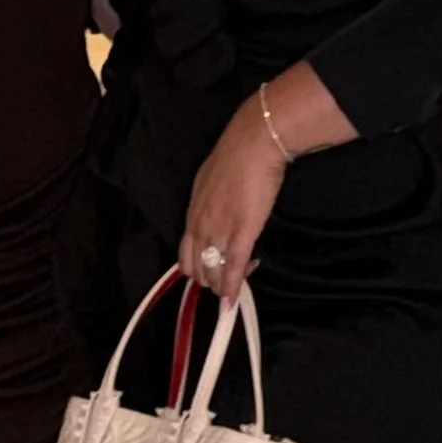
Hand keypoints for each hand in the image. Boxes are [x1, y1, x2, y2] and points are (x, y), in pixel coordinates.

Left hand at [180, 102, 286, 299]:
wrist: (255, 142)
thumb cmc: (238, 154)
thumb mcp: (212, 179)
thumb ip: (213, 199)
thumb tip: (223, 207)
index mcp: (193, 210)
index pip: (185, 250)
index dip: (197, 266)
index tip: (213, 267)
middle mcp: (200, 224)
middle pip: (194, 266)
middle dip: (208, 279)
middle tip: (227, 278)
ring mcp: (219, 230)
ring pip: (211, 271)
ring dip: (221, 285)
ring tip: (234, 287)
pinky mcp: (241, 233)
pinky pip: (232, 268)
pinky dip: (232, 288)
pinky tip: (232, 300)